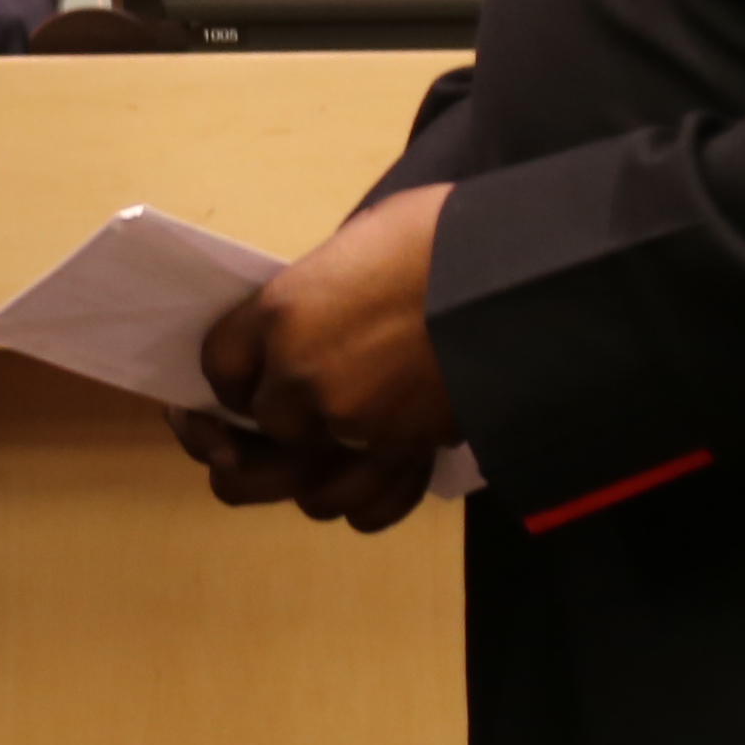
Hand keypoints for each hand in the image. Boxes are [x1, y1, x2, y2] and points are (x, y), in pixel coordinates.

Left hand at [183, 181, 455, 530]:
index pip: (218, 368)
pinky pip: (368, 505)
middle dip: (258, 438)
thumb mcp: (354, 249)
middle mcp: (305, 377)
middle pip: (255, 437)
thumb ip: (312, 299)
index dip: (229, 380)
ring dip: (313, 477)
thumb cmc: (440, 238)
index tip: (244, 380)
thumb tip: (304, 327)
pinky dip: (366, 501)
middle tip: (267, 433)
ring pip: (307, 487)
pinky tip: (367, 481)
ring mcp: (358, 424)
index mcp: (281, 312)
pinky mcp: (411, 453)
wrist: (525, 275)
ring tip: (323, 460)